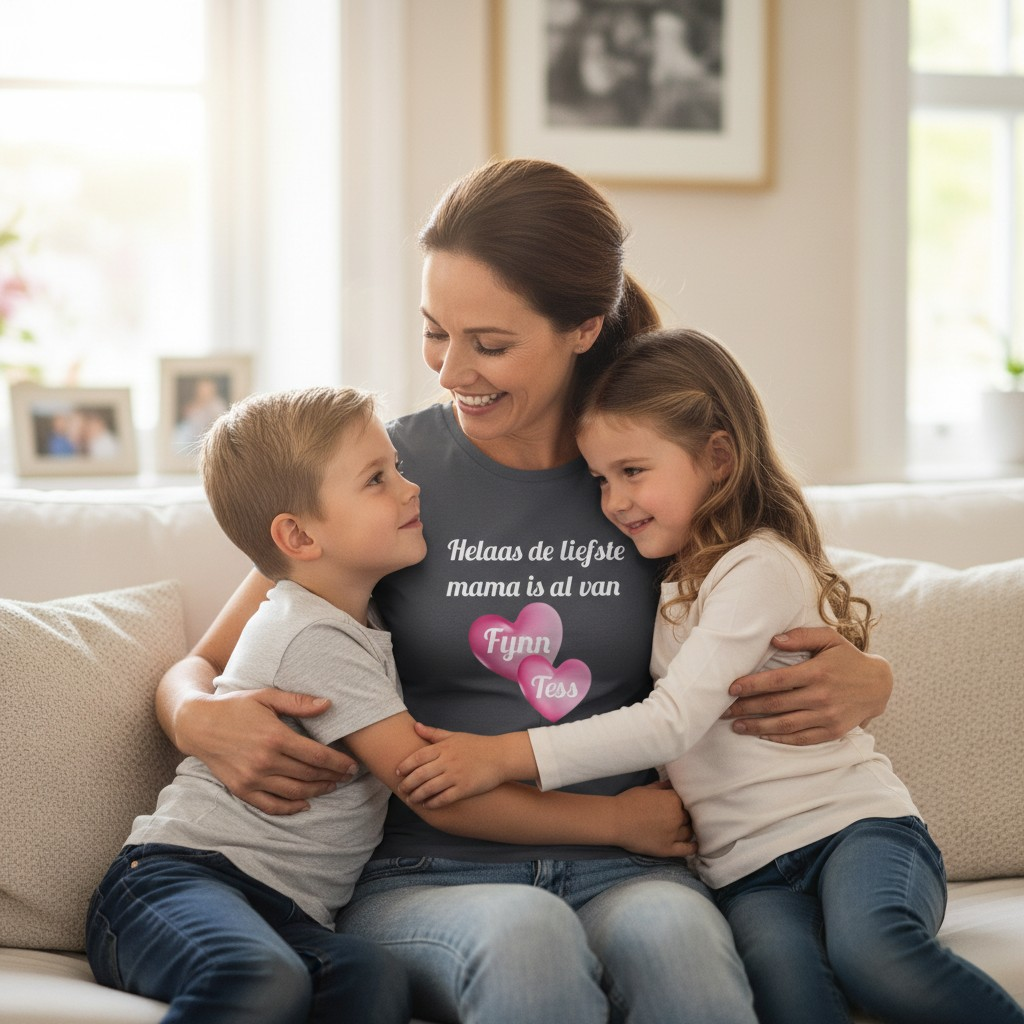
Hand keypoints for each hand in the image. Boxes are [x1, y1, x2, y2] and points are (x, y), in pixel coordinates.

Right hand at [175, 687, 356, 813]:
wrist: (198, 724)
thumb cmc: (235, 707)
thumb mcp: (266, 697)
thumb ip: (298, 702)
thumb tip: (328, 705)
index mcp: (275, 737)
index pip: (316, 756)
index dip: (338, 763)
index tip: (352, 765)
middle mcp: (265, 761)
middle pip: (309, 775)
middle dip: (332, 777)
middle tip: (347, 776)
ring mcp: (253, 778)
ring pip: (294, 792)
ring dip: (317, 791)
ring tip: (332, 786)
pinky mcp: (242, 790)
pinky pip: (271, 805)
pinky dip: (290, 808)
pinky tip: (305, 804)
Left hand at [396, 723, 531, 807]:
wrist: (501, 756)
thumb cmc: (477, 745)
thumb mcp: (454, 736)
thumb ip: (433, 733)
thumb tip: (415, 726)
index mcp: (444, 747)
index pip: (418, 757)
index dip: (405, 766)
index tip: (398, 772)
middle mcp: (448, 761)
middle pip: (420, 774)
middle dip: (408, 784)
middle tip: (401, 790)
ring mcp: (456, 775)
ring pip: (429, 788)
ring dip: (417, 795)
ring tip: (411, 799)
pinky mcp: (465, 788)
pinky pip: (444, 798)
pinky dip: (432, 803)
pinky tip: (427, 805)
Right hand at [612, 781, 696, 858]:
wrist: (616, 820)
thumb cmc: (629, 801)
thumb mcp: (647, 789)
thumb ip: (663, 786)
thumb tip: (673, 784)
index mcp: (673, 800)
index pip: (687, 800)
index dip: (684, 802)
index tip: (681, 803)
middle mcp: (677, 817)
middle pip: (689, 816)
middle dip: (686, 815)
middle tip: (680, 815)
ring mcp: (673, 834)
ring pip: (689, 832)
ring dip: (688, 829)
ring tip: (685, 828)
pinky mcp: (667, 849)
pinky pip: (686, 849)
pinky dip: (693, 846)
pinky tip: (695, 844)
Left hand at [722, 626, 892, 744]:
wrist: (878, 685)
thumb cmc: (847, 658)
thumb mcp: (830, 639)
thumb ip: (802, 636)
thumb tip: (774, 639)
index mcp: (817, 672)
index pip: (777, 681)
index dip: (752, 685)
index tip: (731, 688)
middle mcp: (821, 696)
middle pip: (776, 704)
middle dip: (746, 708)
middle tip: (723, 710)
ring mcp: (828, 716)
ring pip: (786, 724)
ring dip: (757, 726)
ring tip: (736, 726)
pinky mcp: (833, 731)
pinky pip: (802, 738)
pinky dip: (780, 738)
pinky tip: (762, 735)